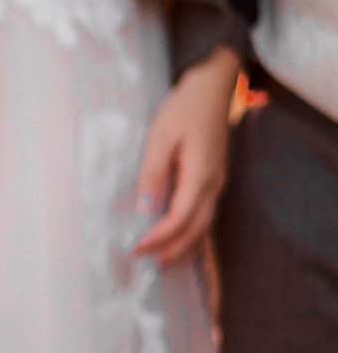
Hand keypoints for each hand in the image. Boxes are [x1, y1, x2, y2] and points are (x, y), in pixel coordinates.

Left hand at [133, 45, 239, 267]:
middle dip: (172, 250)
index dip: (157, 238)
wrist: (212, 88)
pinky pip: (205, 215)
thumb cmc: (184, 108)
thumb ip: (153, 173)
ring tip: (161, 260)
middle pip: (196, 230)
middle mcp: (214, 184)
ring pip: (204, 226)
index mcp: (201, 175)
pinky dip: (192, 232)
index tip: (134, 248)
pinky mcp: (214, 179)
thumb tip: (145, 208)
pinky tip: (178, 239)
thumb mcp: (161, 136)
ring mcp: (217, 183)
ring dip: (184, 246)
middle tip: (147, 264)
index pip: (179, 219)